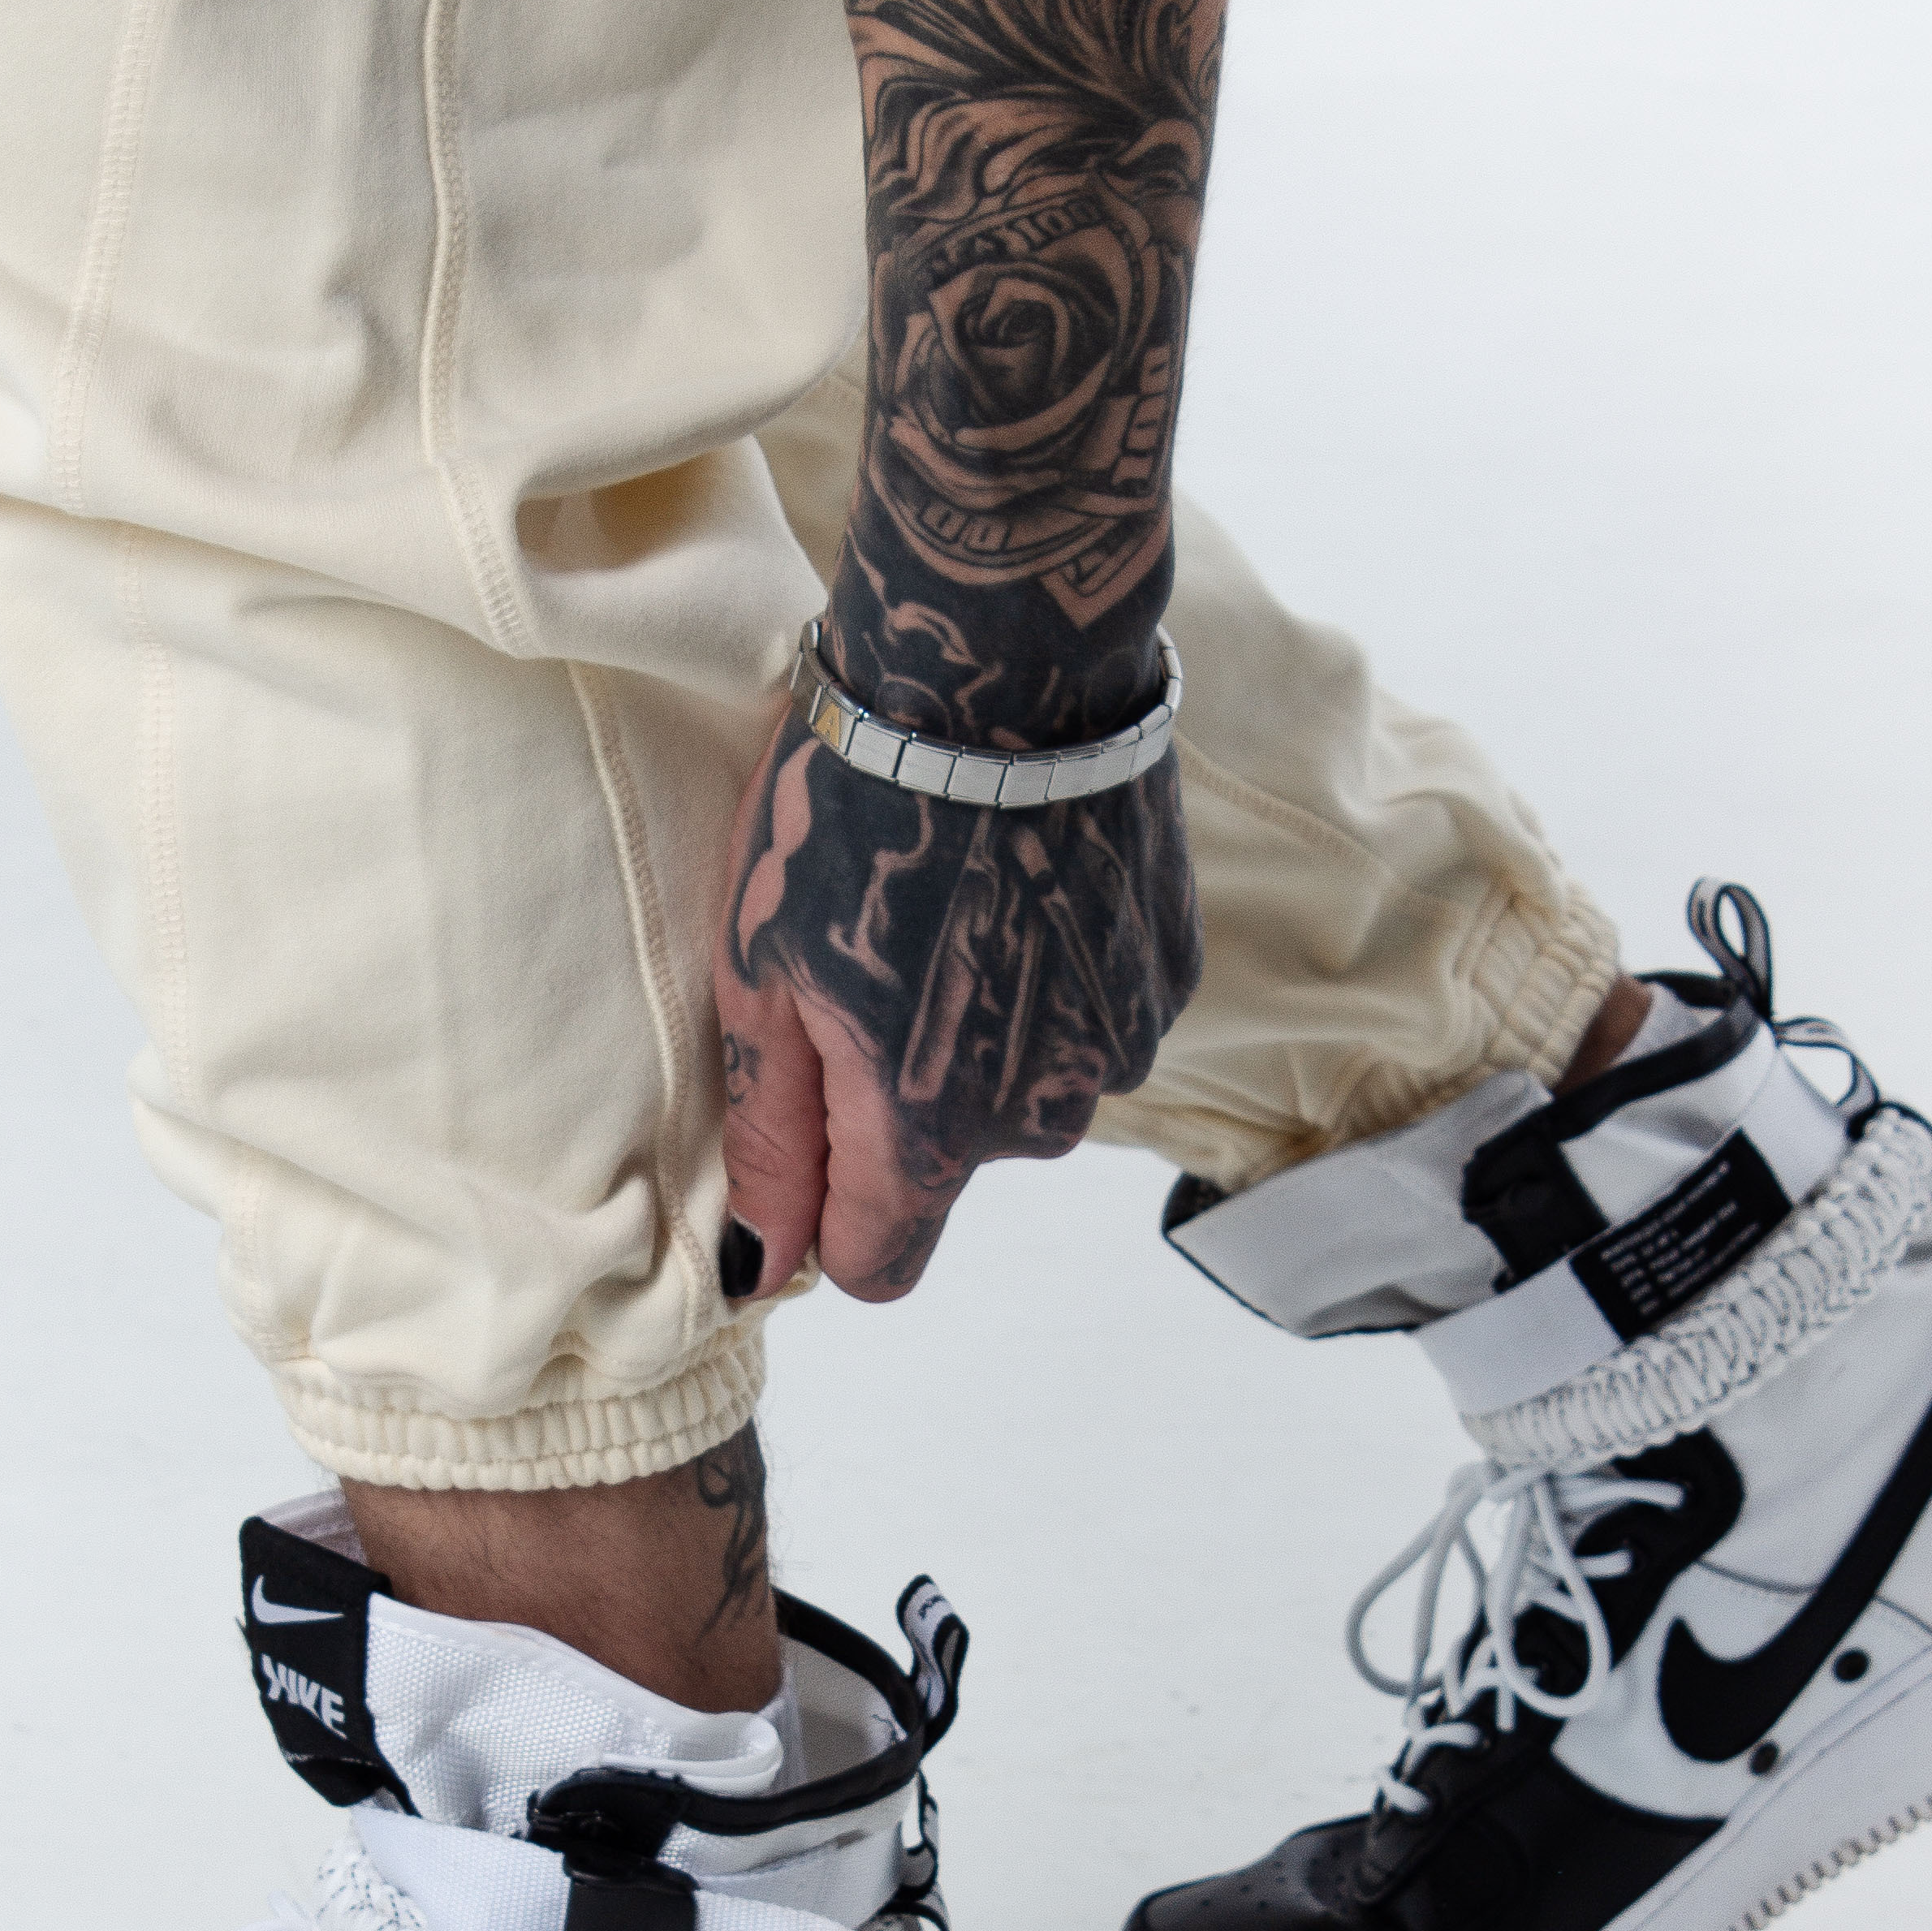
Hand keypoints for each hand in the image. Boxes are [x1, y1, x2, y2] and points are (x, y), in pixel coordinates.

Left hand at [713, 709, 1201, 1303]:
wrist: (1004, 666)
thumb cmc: (853, 813)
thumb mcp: (765, 974)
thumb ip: (772, 1137)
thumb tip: (764, 1264)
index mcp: (928, 1134)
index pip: (877, 1264)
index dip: (824, 1219)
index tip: (799, 1138)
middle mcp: (1041, 1119)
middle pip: (948, 1167)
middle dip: (898, 1099)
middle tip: (863, 958)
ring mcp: (1119, 1048)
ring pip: (1025, 1090)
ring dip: (982, 1031)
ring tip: (947, 908)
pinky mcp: (1167, 975)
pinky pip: (1089, 1019)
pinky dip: (1049, 974)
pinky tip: (1015, 882)